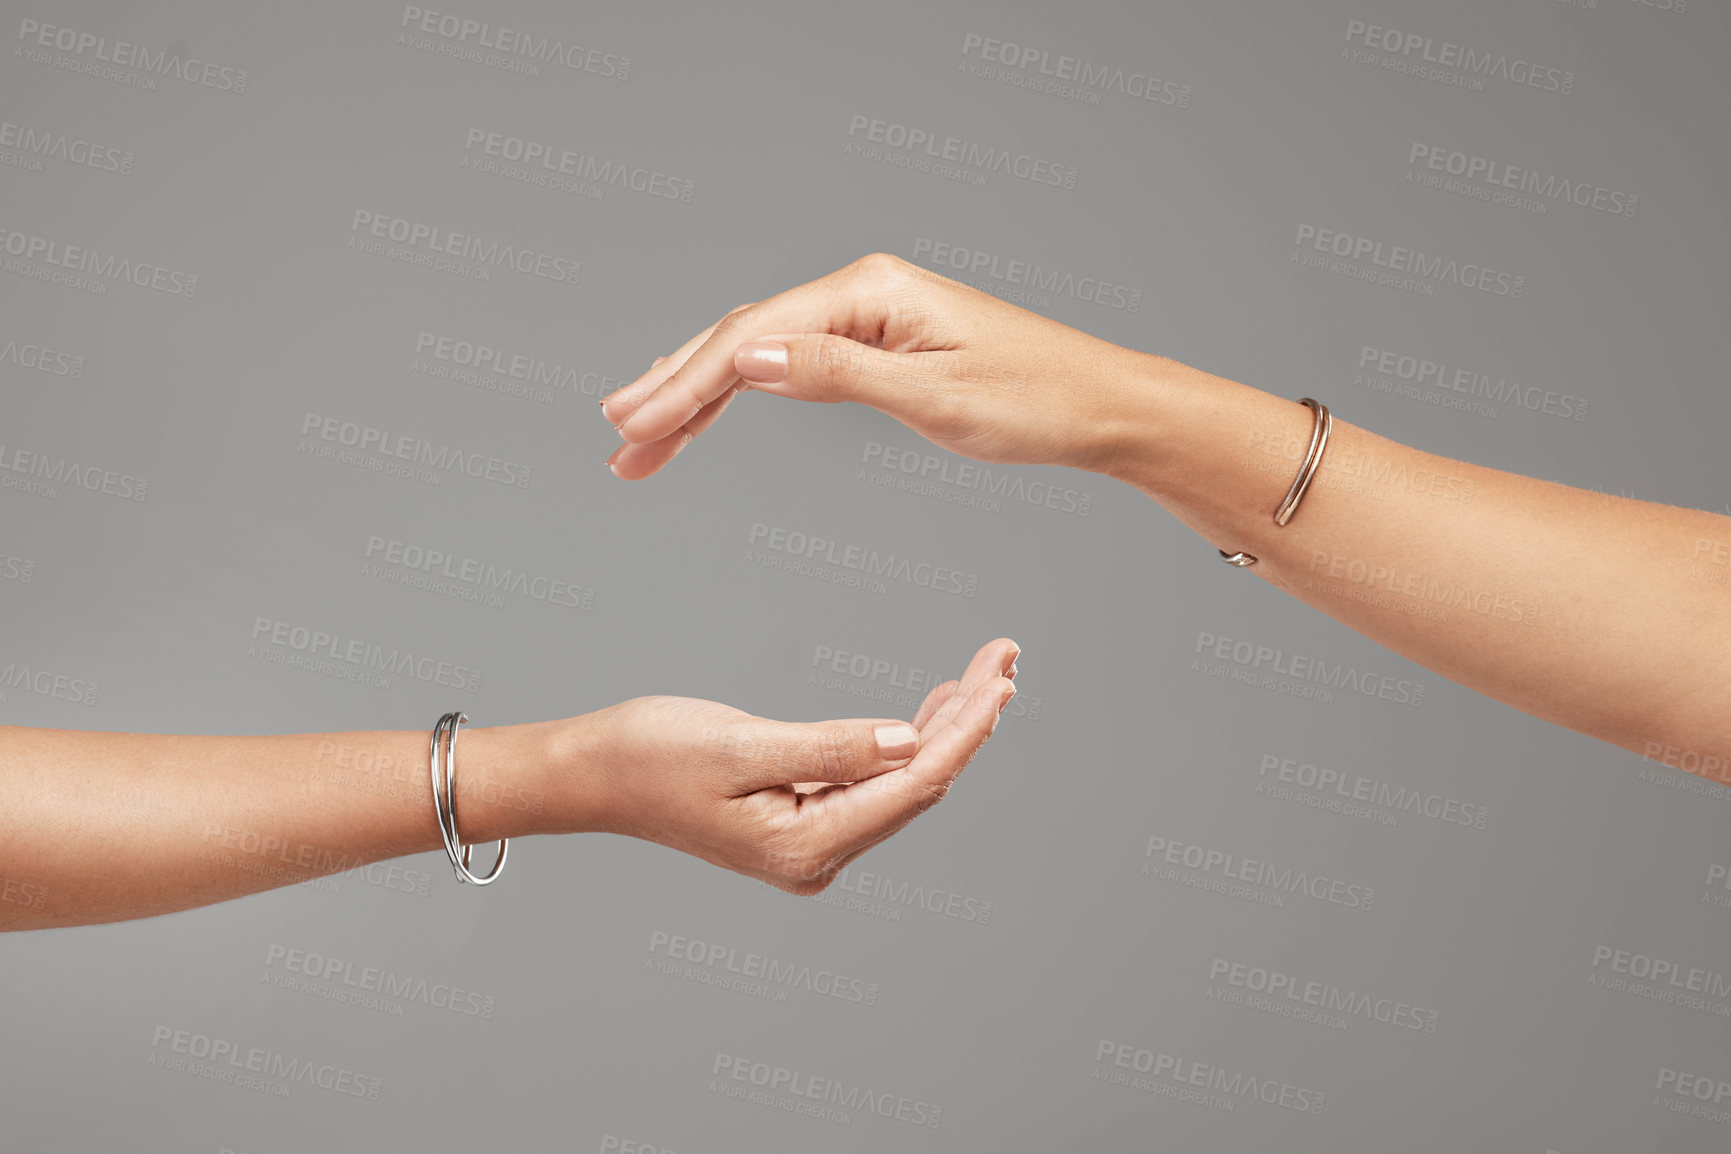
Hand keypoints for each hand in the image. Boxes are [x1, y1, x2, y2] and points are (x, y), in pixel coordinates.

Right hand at [565, 636, 1018, 893]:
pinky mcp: (803, 824)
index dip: (966, 730)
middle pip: (919, 784)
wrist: (592, 776)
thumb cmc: (650, 754)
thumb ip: (831, 749)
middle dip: (967, 721)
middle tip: (1005, 656)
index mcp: (805, 847)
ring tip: (986, 674)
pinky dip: (906, 740)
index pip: (914, 783)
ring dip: (945, 728)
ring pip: (903, 783)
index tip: (1000, 678)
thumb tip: (910, 742)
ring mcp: (813, 846)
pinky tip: (935, 709)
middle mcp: (818, 858)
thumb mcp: (741, 744)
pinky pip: (874, 782)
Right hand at [599, 253, 1153, 479]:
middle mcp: (861, 291)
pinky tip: (705, 413)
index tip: (635, 428)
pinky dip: (743, 392)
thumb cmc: (1036, 400)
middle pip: (741, 336)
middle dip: (674, 390)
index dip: (685, 385)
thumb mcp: (935, 396)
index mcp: (870, 291)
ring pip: (758, 350)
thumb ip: (837, 374)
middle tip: (617, 441)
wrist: (1100, 405)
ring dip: (696, 395)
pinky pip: (791, 362)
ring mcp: (867, 315)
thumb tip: (747, 356)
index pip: (752, 335)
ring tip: (639, 439)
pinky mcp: (878, 343)